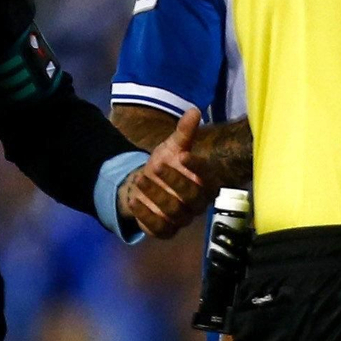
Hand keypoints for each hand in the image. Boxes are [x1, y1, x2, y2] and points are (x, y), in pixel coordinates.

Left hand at [118, 108, 212, 237]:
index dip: (197, 167)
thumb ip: (184, 132)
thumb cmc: (166, 164)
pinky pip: (159, 228)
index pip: (207, 177)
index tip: (184, 155)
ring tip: (140, 179)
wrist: (146, 185)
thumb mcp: (172, 147)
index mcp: (204, 181)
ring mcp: (182, 218)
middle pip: (192, 198)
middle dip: (174, 181)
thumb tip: (194, 110)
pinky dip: (145, 215)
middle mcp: (197, 203)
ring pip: (174, 212)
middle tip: (157, 165)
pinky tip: (133, 199)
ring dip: (156, 195)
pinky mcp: (166, 230)